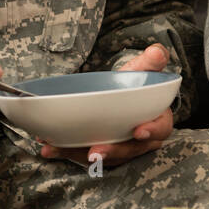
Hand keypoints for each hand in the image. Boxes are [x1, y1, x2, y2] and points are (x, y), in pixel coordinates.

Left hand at [39, 44, 174, 167]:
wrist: (119, 92)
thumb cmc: (135, 84)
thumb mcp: (143, 69)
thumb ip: (151, 61)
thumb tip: (157, 52)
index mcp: (158, 120)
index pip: (160, 128)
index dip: (151, 131)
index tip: (138, 131)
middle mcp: (141, 140)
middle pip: (129, 149)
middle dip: (111, 152)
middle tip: (95, 152)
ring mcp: (120, 147)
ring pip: (104, 156)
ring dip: (81, 155)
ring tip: (59, 149)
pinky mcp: (100, 149)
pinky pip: (84, 154)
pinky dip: (66, 152)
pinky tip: (49, 148)